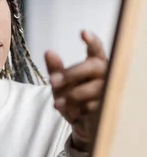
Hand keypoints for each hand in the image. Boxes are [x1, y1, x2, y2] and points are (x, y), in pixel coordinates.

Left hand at [45, 30, 107, 150]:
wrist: (79, 124)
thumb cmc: (72, 99)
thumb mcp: (60, 84)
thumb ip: (55, 69)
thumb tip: (48, 52)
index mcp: (95, 63)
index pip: (96, 48)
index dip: (92, 41)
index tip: (82, 33)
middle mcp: (105, 73)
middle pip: (92, 66)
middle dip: (71, 73)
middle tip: (52, 81)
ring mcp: (108, 90)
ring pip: (93, 88)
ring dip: (72, 96)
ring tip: (57, 104)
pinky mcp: (107, 107)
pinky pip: (93, 105)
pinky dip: (78, 109)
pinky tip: (72, 113)